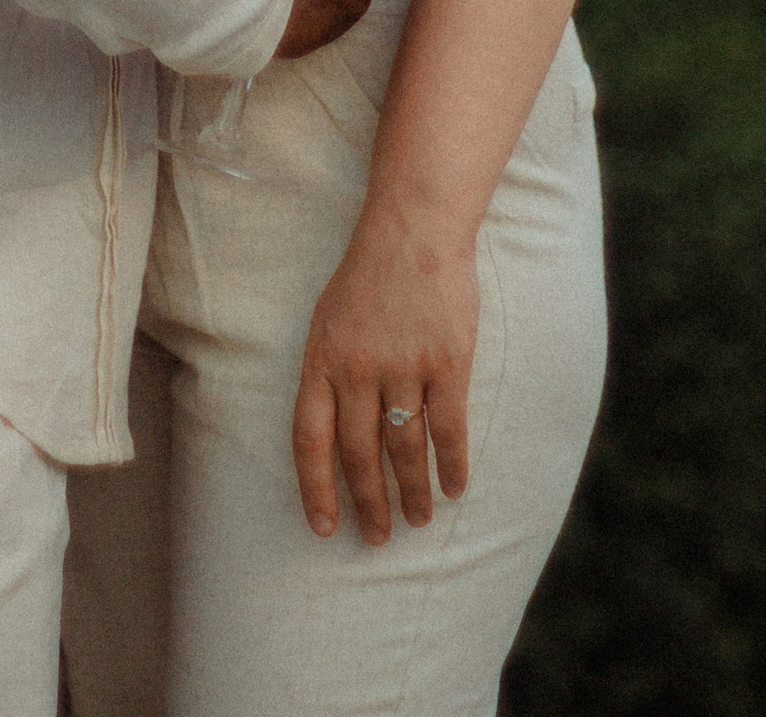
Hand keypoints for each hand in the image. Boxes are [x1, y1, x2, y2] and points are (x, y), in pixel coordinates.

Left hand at [291, 208, 478, 544]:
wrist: (414, 227)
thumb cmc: (368, 274)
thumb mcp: (328, 319)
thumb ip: (330, 373)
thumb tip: (334, 434)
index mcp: (321, 359)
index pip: (309, 440)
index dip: (316, 488)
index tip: (324, 528)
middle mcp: (358, 370)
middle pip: (360, 455)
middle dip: (369, 503)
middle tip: (377, 538)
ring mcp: (403, 367)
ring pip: (405, 449)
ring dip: (413, 492)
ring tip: (418, 520)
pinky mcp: (447, 364)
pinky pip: (448, 430)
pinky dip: (452, 465)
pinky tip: (455, 489)